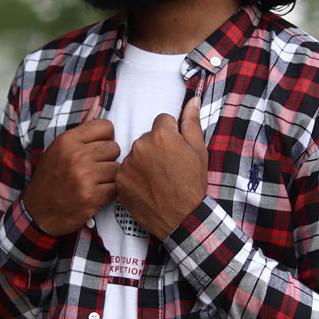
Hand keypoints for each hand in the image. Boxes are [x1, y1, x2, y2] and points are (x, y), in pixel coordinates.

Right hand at [22, 97, 120, 235]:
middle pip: (114, 148)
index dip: (105, 138)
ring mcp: (84, 177)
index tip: (96, 149)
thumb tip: (98, 100)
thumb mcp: (60, 148)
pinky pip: (116, 188)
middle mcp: (76, 156)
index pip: (106, 127)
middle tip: (94, 168)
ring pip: (117, 168)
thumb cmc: (51, 177)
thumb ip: (82, 127)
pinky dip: (110, 193)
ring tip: (95, 182)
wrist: (39, 212)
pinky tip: (97, 194)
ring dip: (110, 177)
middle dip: (108, 159)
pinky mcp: (92, 197)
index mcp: (67, 140)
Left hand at [116, 97, 207, 239]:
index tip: (175, 151)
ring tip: (157, 179)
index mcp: (162, 134)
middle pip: (147, 137)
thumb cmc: (193, 183)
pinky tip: (147, 187)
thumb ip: (192, 122)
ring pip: (136, 154)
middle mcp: (141, 144)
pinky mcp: (120, 180)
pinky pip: (126, 170)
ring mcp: (128, 163)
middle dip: (156, 147)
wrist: (181, 217)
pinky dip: (134, 177)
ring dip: (144, 162)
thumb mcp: (198, 151)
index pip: (162, 121)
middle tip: (168, 168)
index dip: (171, 136)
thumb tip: (193, 100)